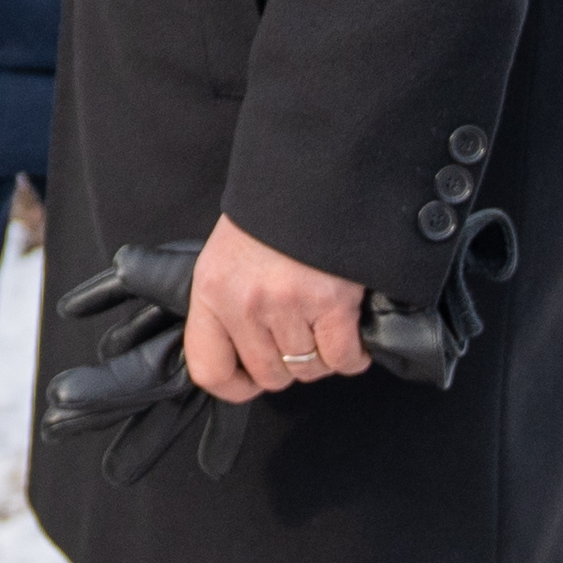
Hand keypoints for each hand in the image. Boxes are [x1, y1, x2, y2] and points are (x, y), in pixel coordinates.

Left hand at [178, 216, 369, 406]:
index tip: (252, 378)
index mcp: (211, 292)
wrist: (313, 177)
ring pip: (309, 369)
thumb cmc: (270, 219)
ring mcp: (288, 305)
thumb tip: (239, 357)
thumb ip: (226, 307)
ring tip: (324, 325)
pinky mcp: (331, 303)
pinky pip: (343, 358)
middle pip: (270, 376)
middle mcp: (245, 304)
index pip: (209, 371)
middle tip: (300, 336)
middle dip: (289, 365)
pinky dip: (352, 355)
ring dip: (322, 356)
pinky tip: (351, 333)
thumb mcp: (226, 258)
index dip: (235, 385)